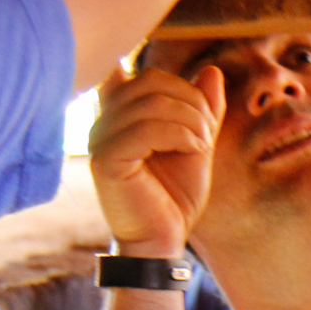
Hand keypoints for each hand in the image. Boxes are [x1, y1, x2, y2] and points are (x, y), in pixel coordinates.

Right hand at [88, 63, 224, 258]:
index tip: (200, 112)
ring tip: (202, 145)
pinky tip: (193, 151)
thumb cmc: (175, 194)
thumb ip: (203, 108)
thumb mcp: (198, 142)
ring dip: (190, 120)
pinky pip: (146, 128)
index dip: (176, 83)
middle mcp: (103, 120)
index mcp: (120, 114)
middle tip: (207, 131)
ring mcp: (100, 138)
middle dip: (191, 100)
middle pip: (150, 80)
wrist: (164, 239)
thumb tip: (211, 71)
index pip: (143, 74)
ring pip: (151, 102)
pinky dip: (180, 135)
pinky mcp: (105, 159)